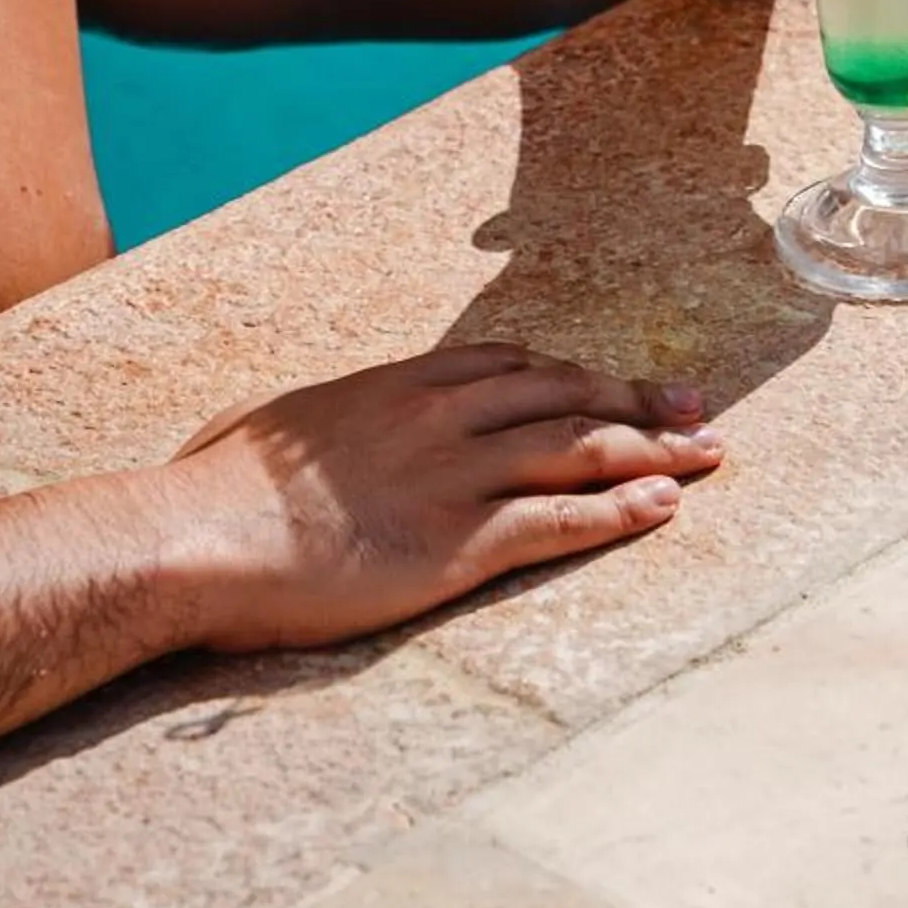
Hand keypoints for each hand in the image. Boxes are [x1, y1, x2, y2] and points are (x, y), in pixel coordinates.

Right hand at [162, 344, 723, 651]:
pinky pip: (563, 520)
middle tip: (694, 405)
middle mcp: (443, 416)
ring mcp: (458, 476)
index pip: (512, 365)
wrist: (198, 537)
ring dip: (656, 449)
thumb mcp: (275, 429)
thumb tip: (301, 431)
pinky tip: (666, 505)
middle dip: (638, 398)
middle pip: (567, 396)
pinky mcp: (462, 542)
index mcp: (400, 384)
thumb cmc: (215, 490)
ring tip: (709, 453)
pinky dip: (623, 510)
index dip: (573, 374)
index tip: (611, 380)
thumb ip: (316, 425)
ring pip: (582, 449)